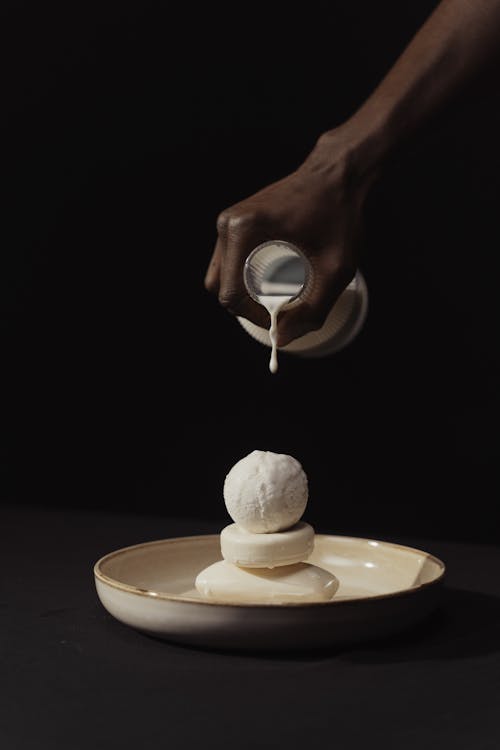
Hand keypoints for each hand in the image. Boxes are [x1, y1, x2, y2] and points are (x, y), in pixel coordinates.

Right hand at [204, 127, 373, 345]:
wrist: (337, 174)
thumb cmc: (339, 215)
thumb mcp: (336, 269)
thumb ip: (313, 310)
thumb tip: (281, 339)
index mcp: (242, 231)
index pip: (230, 294)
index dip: (255, 317)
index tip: (284, 318)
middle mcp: (227, 224)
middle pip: (219, 288)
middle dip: (247, 308)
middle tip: (281, 310)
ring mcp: (228, 222)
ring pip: (221, 276)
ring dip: (244, 294)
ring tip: (279, 294)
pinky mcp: (235, 222)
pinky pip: (228, 262)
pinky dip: (244, 278)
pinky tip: (273, 279)